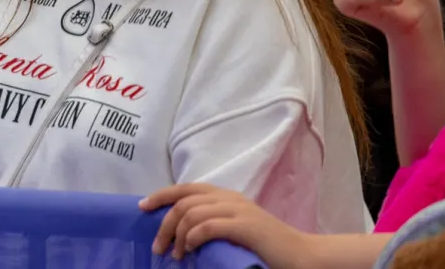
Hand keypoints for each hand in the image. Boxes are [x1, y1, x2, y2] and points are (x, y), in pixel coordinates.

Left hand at [139, 184, 308, 265]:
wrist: (301, 256)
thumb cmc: (265, 246)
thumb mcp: (234, 228)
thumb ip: (212, 223)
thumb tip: (180, 232)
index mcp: (226, 196)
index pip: (186, 188)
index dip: (161, 195)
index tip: (142, 207)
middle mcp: (230, 198)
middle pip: (184, 201)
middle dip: (165, 223)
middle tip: (158, 246)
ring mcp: (238, 210)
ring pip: (192, 213)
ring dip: (178, 235)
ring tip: (176, 255)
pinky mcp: (245, 226)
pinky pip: (209, 226)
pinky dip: (194, 237)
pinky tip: (191, 249)